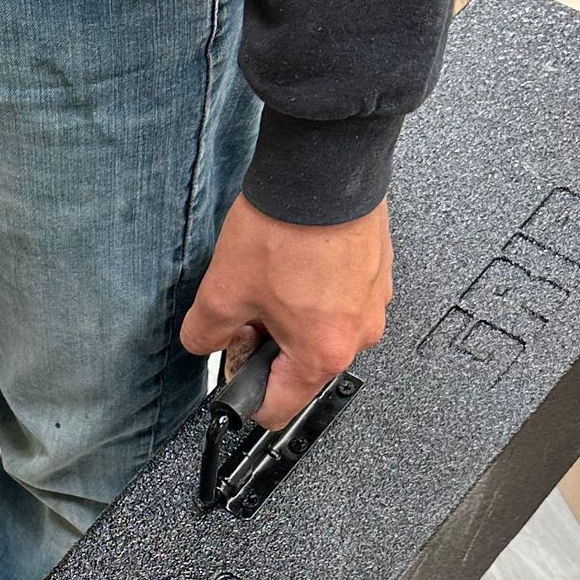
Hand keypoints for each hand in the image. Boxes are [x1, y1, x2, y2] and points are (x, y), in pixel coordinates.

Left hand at [180, 193, 392, 428]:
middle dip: (269, 347)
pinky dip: (315, 292)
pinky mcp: (376, 272)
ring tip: (271, 279)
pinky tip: (294, 263)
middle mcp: (358, 334)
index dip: (247, 394)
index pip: (280, 409)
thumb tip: (202, 343)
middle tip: (247, 311)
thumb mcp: (224, 291)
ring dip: (292, 318)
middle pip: (302, 367)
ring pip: (322, 331)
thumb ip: (205, 333)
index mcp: (324, 353)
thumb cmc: (286, 229)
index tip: (235, 372)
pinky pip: (340, 299)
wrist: (323, 170)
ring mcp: (372, 302)